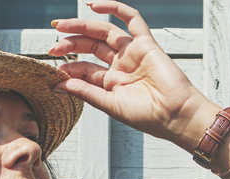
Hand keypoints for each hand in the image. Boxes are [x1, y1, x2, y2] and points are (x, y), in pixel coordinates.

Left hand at [49, 0, 219, 147]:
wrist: (176, 115)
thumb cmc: (148, 117)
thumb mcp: (110, 104)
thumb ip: (85, 91)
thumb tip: (58, 84)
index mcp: (112, 83)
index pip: (85, 68)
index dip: (69, 67)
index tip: (54, 70)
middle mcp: (121, 65)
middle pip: (91, 46)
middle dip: (70, 43)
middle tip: (53, 45)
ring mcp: (132, 52)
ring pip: (103, 31)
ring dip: (82, 25)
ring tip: (62, 26)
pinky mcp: (146, 43)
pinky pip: (130, 19)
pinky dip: (114, 7)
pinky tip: (93, 5)